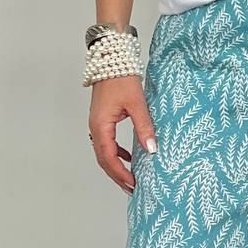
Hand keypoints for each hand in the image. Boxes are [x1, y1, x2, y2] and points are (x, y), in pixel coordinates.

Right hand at [88, 75, 156, 192]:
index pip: (108, 158)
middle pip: (103, 159)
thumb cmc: (121, 78)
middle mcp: (96, 127)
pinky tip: (129, 157)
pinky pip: (107, 143)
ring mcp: (98, 124)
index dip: (120, 173)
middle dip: (117, 175)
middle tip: (132, 188)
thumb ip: (145, 127)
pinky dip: (117, 153)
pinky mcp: (103, 119)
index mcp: (101, 126)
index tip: (133, 184)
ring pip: (104, 153)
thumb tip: (152, 149)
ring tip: (130, 178)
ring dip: (116, 166)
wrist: (111, 58)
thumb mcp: (137, 104)